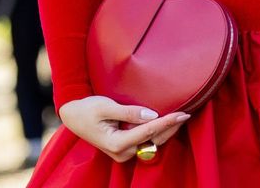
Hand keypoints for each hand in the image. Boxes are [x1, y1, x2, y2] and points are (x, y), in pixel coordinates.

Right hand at [58, 96, 190, 162]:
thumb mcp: (106, 107)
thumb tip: (152, 115)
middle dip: (171, 128)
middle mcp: (122, 152)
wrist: (73, 115)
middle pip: (153, 140)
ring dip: (166, 131)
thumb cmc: (87, 108)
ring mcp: (123, 153)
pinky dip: (157, 132)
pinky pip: (146, 142)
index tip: (182, 114)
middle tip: (187, 113)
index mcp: (116, 143)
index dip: (167, 122)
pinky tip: (167, 122)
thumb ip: (129, 112)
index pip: (148, 132)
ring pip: (151, 143)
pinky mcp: (124, 149)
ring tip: (181, 117)